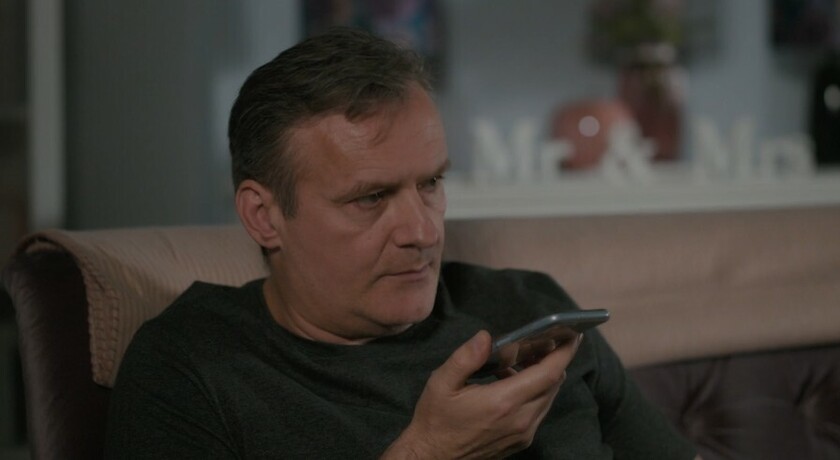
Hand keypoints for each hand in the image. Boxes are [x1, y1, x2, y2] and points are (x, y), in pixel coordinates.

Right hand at [382, 330, 580, 458]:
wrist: (432, 458)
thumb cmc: (435, 419)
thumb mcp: (442, 383)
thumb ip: (466, 357)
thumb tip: (487, 337)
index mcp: (504, 402)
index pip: (548, 373)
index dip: (564, 352)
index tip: (573, 334)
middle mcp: (521, 419)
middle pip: (552, 383)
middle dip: (552, 360)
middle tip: (539, 342)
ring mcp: (523, 433)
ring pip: (547, 398)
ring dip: (542, 376)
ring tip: (520, 361)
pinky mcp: (521, 441)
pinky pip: (539, 411)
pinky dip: (534, 392)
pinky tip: (511, 384)